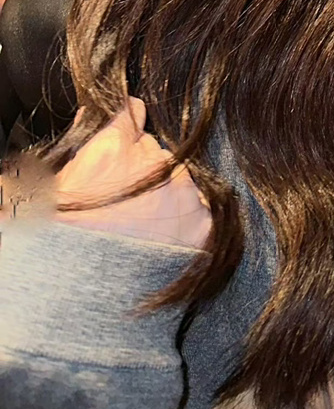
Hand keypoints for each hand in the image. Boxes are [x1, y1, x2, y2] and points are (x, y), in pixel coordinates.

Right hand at [54, 97, 211, 248]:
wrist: (82, 297)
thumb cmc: (62, 244)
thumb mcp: (56, 188)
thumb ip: (81, 145)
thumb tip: (89, 113)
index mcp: (114, 149)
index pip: (132, 111)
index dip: (128, 127)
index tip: (128, 137)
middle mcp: (154, 162)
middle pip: (156, 152)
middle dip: (144, 170)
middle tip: (125, 204)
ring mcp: (183, 191)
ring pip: (180, 179)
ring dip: (167, 195)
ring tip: (141, 230)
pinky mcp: (202, 222)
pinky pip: (200, 210)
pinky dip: (186, 222)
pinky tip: (162, 242)